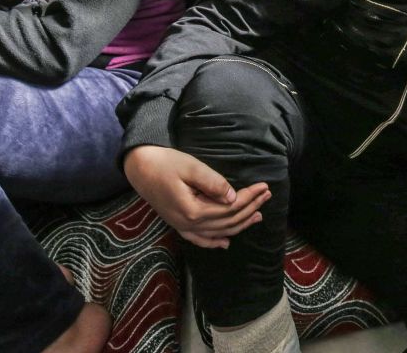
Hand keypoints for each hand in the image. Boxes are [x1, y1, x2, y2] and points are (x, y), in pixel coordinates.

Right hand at [124, 145, 271, 248]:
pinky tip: (226, 242)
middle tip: (267, 195)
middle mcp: (189, 224)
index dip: (249, 197)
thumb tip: (234, 197)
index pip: (230, 207)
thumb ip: (213, 183)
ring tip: (258, 215)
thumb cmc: (165, 164)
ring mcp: (183, 227)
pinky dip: (215, 242)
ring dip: (240, 225)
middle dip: (250, 208)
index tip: (264, 186)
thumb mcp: (191, 167)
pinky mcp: (179, 225)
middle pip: (228, 221)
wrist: (140, 169)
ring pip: (218, 232)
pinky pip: (200, 239)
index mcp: (193, 210)